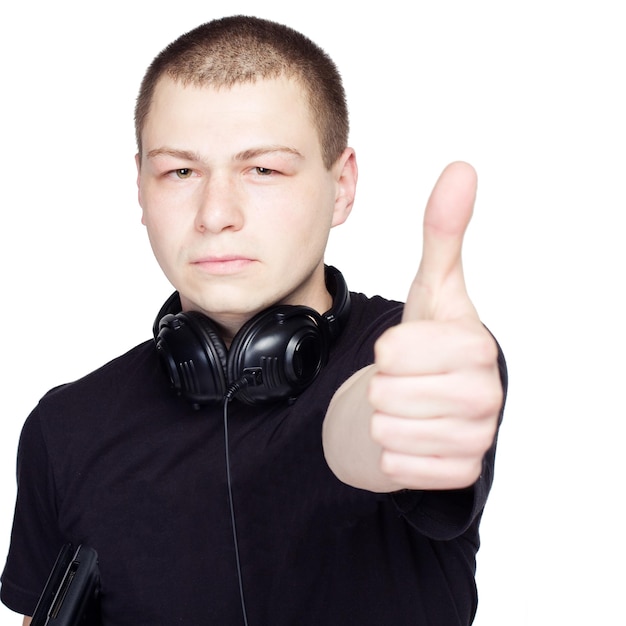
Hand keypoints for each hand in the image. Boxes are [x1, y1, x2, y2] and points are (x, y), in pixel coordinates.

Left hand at [369, 162, 502, 490]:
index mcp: (475, 345)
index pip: (391, 352)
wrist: (439, 395)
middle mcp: (485, 395)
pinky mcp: (458, 473)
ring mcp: (475, 439)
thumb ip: (443, 232)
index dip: (386, 349)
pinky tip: (413, 433)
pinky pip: (395, 466)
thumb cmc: (433, 339)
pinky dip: (392, 451)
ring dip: (385, 417)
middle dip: (383, 385)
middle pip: (386, 394)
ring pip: (386, 432)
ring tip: (408, 404)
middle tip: (405, 380)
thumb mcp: (433, 286)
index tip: (405, 349)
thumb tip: (461, 169)